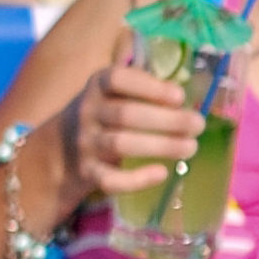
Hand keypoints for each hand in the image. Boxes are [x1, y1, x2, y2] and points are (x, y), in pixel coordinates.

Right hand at [64, 64, 201, 198]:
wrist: (61, 146)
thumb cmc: (104, 114)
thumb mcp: (114, 93)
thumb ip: (144, 90)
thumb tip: (189, 98)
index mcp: (98, 86)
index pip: (118, 79)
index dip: (150, 87)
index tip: (179, 96)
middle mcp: (87, 111)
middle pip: (125, 114)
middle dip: (167, 120)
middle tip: (198, 125)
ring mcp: (85, 142)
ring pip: (120, 144)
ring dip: (160, 146)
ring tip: (190, 148)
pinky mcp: (87, 171)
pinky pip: (109, 179)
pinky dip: (137, 179)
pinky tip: (161, 173)